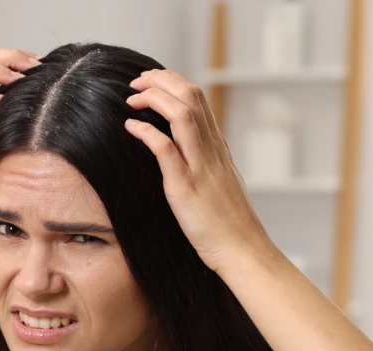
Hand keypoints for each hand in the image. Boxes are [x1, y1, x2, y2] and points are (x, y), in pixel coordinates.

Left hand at [123, 68, 272, 272]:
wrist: (242, 249)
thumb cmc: (229, 223)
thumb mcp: (222, 183)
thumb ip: (208, 163)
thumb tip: (189, 151)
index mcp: (218, 147)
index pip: (198, 98)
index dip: (172, 83)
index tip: (151, 84)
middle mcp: (211, 149)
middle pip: (190, 95)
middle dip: (160, 80)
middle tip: (137, 82)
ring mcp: (200, 165)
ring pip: (181, 114)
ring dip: (153, 98)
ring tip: (133, 97)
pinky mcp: (185, 186)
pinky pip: (165, 148)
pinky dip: (146, 131)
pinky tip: (131, 126)